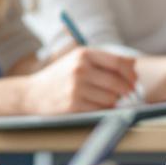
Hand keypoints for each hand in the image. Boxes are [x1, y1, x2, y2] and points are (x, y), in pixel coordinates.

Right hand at [25, 47, 140, 113]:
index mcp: (84, 54)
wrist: (31, 94)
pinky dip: (103, 110)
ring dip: (114, 101)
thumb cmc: (60, 76)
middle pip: (118, 82)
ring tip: (105, 99)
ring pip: (111, 98)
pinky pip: (100, 110)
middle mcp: (80, 69)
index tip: (134, 80)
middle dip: (126, 90)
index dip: (131, 73)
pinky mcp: (73, 105)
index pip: (119, 62)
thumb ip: (104, 60)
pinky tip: (96, 106)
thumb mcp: (78, 60)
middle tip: (127, 94)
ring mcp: (76, 88)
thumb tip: (134, 64)